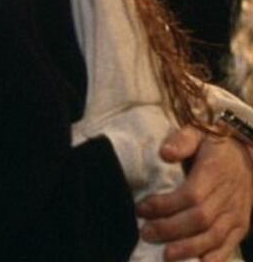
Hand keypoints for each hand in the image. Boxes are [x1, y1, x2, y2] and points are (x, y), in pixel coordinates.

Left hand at [136, 125, 252, 261]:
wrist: (245, 154)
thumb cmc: (213, 144)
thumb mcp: (198, 133)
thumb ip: (182, 140)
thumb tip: (165, 153)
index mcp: (214, 173)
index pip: (190, 195)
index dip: (165, 205)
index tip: (142, 209)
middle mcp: (228, 196)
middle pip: (199, 219)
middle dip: (171, 229)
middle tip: (146, 234)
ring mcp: (236, 213)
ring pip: (214, 236)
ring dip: (189, 248)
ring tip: (165, 255)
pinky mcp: (241, 225)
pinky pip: (230, 245)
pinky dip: (216, 257)